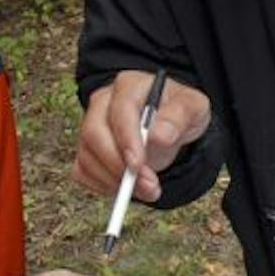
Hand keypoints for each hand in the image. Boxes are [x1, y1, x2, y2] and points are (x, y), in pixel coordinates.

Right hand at [74, 70, 211, 202]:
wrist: (169, 125)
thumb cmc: (179, 112)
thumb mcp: (192, 108)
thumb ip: (179, 118)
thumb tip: (160, 136)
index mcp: (129, 86)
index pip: (120, 111)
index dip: (126, 140)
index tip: (138, 165)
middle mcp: (103, 103)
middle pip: (94, 134)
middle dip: (118, 166)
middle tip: (147, 186)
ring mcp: (91, 125)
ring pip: (87, 156)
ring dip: (114, 181)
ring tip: (147, 189)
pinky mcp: (87, 149)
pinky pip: (83, 171)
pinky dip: (103, 185)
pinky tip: (129, 188)